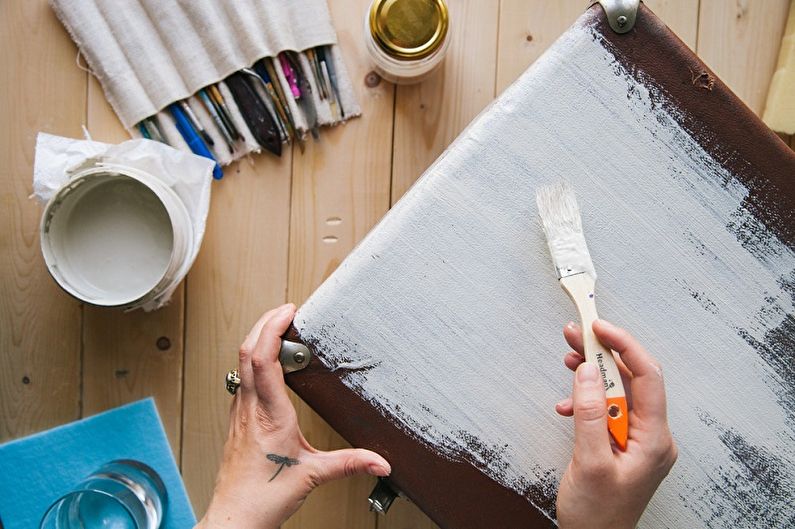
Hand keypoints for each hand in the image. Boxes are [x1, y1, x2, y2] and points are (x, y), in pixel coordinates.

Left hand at [197, 304, 390, 528]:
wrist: (235, 518)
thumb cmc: (262, 497)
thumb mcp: (312, 475)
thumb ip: (350, 464)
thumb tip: (380, 461)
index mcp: (268, 414)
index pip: (263, 358)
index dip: (273, 329)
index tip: (288, 311)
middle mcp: (249, 408)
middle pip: (246, 351)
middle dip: (264, 323)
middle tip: (285, 310)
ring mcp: (240, 412)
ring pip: (241, 363)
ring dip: (257, 339)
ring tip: (279, 329)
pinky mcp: (238, 420)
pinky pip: (243, 379)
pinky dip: (255, 360)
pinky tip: (269, 364)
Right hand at [554, 319, 676, 528]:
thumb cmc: (597, 515)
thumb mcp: (590, 462)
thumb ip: (590, 414)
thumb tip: (586, 372)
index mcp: (654, 439)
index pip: (647, 377)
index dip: (624, 346)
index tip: (599, 327)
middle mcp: (651, 435)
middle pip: (630, 379)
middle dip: (602, 354)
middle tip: (575, 334)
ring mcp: (637, 439)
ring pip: (617, 391)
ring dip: (590, 375)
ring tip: (568, 358)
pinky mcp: (622, 443)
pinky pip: (608, 409)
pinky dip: (586, 400)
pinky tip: (568, 405)